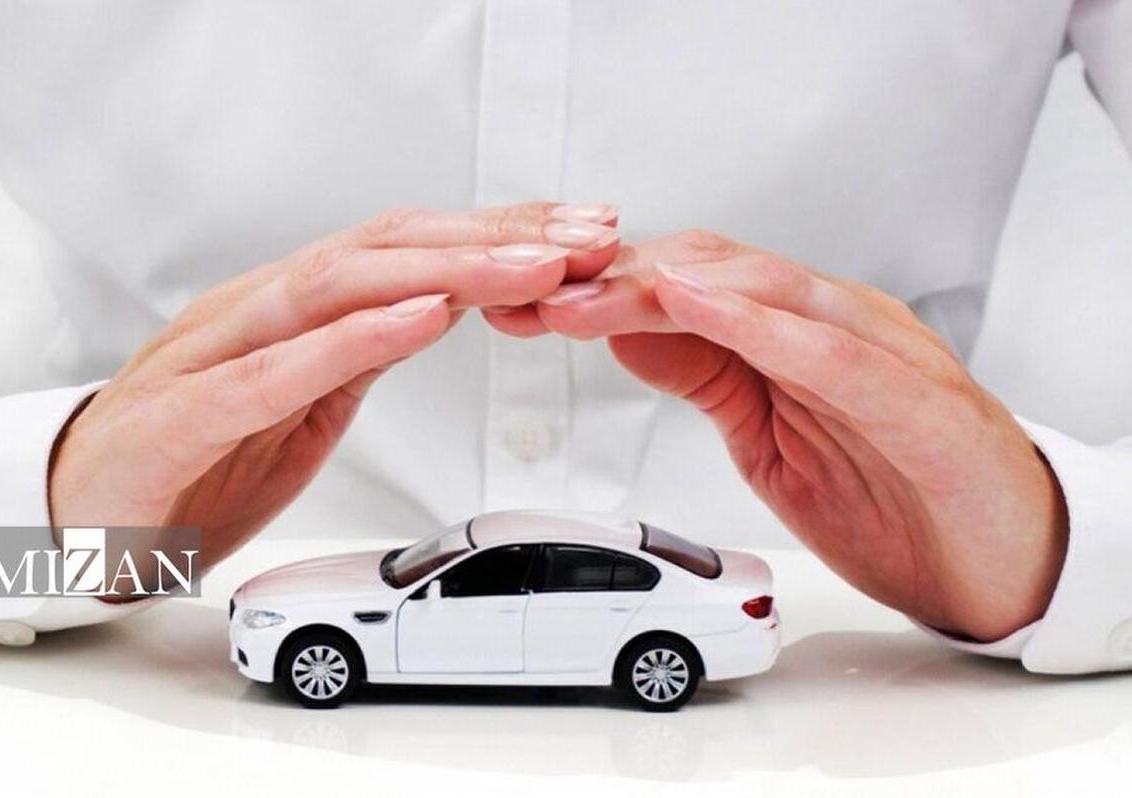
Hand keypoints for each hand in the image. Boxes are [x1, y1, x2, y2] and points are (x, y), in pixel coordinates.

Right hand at [49, 202, 619, 579]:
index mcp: (289, 310)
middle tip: (582, 235)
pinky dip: (358, 339)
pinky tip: (425, 316)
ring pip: (339, 287)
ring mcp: (215, 352)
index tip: (578, 233)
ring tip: (529, 265)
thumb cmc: (191, 461)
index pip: (405, 249)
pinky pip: (280, 369)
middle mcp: (255, 311)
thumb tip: (442, 306)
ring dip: (446, 271)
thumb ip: (359, 350)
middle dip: (493, 237)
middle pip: (386, 248)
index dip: (495, 234)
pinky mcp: (184, 414)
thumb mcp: (300, 401)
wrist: (75, 519)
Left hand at [517, 229, 1066, 640]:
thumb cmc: (891, 497)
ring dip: (666, 289)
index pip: (689, 285)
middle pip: (714, 272)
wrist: (1002, 562)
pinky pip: (832, 352)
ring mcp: (883, 352)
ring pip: (765, 290)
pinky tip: (699, 306)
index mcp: (797, 335)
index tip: (528, 297)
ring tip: (588, 294)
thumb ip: (707, 375)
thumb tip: (628, 331)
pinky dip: (760, 324)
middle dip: (615, 279)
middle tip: (535, 292)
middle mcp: (837, 325)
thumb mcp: (765, 436)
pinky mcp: (921, 401)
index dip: (604, 286)